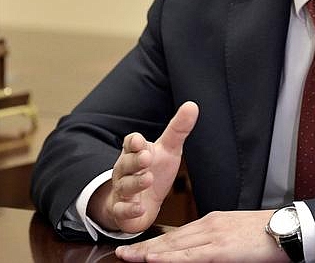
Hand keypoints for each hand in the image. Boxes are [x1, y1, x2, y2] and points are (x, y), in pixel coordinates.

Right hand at [88, 101, 198, 233]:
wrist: (140, 203)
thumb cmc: (155, 171)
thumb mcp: (168, 150)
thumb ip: (178, 129)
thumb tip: (192, 105)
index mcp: (135, 152)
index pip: (131, 143)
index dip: (134, 142)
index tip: (141, 141)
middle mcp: (126, 170)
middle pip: (126, 163)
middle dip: (135, 160)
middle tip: (146, 158)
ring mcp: (123, 190)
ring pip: (125, 185)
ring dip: (135, 182)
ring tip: (148, 179)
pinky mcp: (122, 210)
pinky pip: (122, 210)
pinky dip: (129, 209)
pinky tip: (139, 208)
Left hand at [114, 210, 286, 261]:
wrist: (290, 229)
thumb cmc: (267, 235)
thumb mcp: (236, 235)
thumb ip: (216, 243)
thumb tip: (203, 254)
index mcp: (211, 223)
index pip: (177, 235)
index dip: (154, 242)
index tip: (137, 248)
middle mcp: (208, 226)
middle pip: (170, 239)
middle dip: (144, 247)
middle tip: (120, 253)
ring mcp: (213, 236)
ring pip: (174, 246)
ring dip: (149, 253)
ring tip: (128, 257)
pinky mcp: (221, 249)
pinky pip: (190, 255)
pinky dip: (169, 257)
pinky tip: (153, 260)